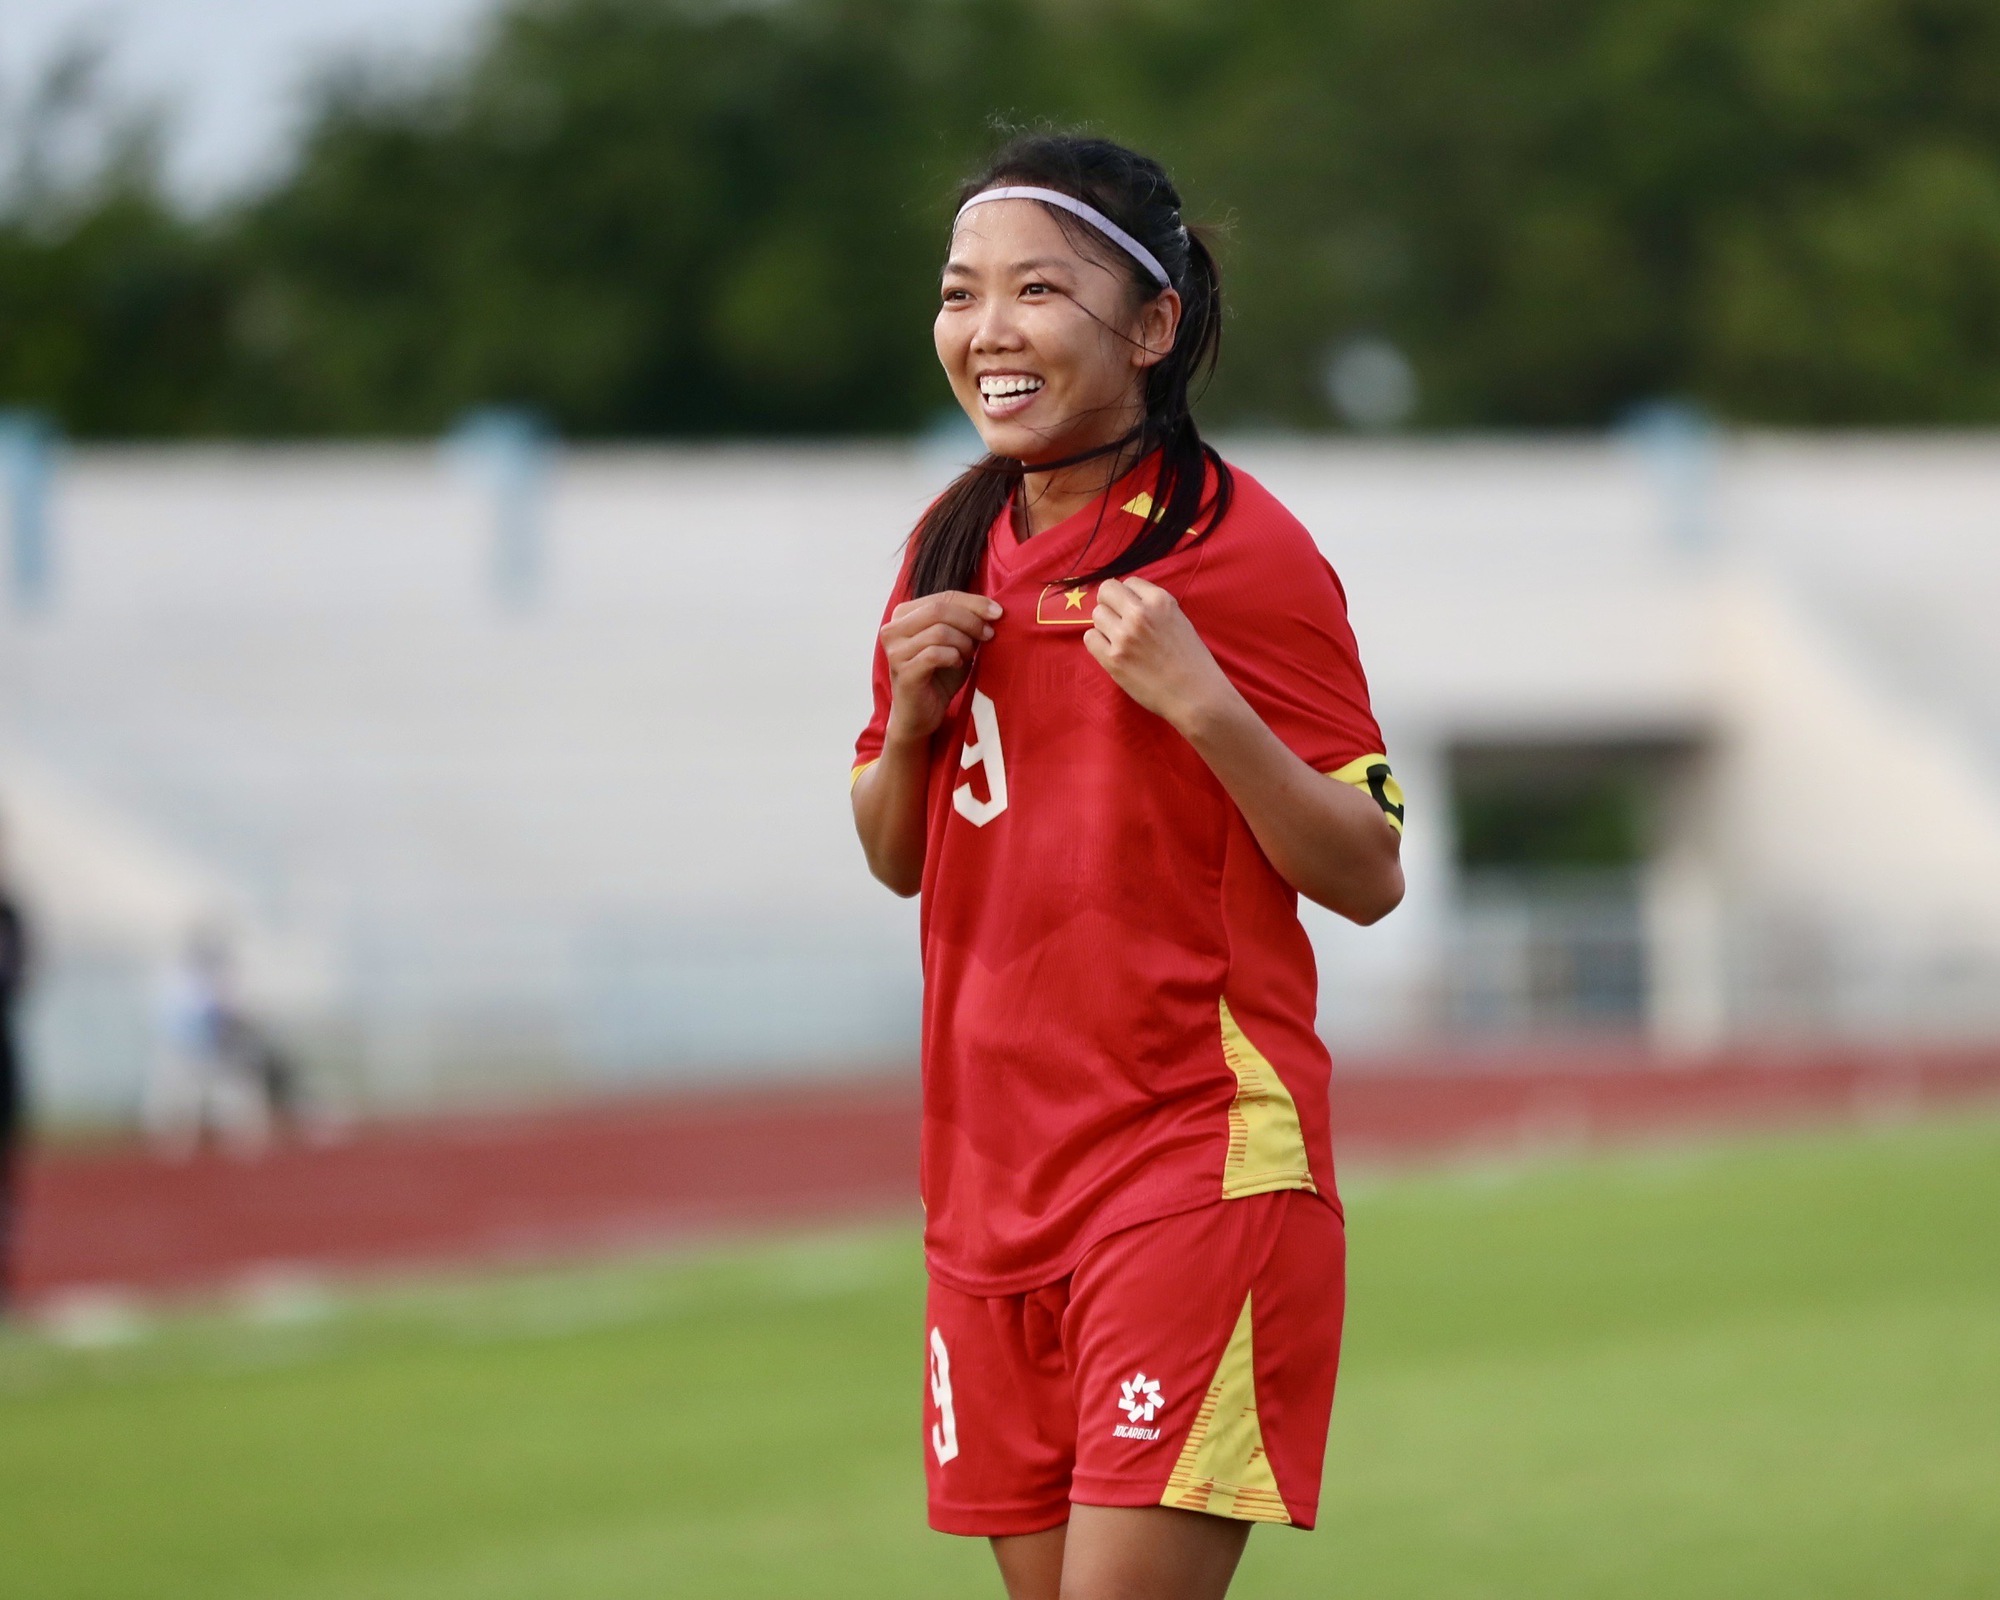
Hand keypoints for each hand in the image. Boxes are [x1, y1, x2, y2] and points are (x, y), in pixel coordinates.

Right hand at [881, 590, 1001, 742]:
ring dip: (963, 642)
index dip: (974, 602)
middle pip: (939, 609)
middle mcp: (893, 628)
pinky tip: (957, 664)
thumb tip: (992, 610)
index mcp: (903, 614)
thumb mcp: (955, 642)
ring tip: (968, 655)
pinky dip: (953, 657)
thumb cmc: (938, 676)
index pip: (943, 596)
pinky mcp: (902, 671)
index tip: (998, 613)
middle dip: (971, 620)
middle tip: (988, 635)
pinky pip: (935, 654)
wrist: (920, 715)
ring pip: (939, 631)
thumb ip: (965, 623)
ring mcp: (895, 650)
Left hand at [1083, 577, 1233, 731]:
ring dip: (1105, 626)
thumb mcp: (1179, 620)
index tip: (1134, 610)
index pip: (1128, 582)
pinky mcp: (1113, 659)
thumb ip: (1154, 607)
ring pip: (1096, 615)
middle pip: (1105, 592)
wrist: (1195, 695)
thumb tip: (1127, 601)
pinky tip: (1112, 651)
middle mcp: (1139, 614)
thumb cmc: (1192, 660)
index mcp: (1160, 601)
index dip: (1129, 596)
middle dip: (1110, 604)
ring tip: (1120, 640)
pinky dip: (1097, 643)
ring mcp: (1124, 637)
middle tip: (1119, 621)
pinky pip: (1089, 638)